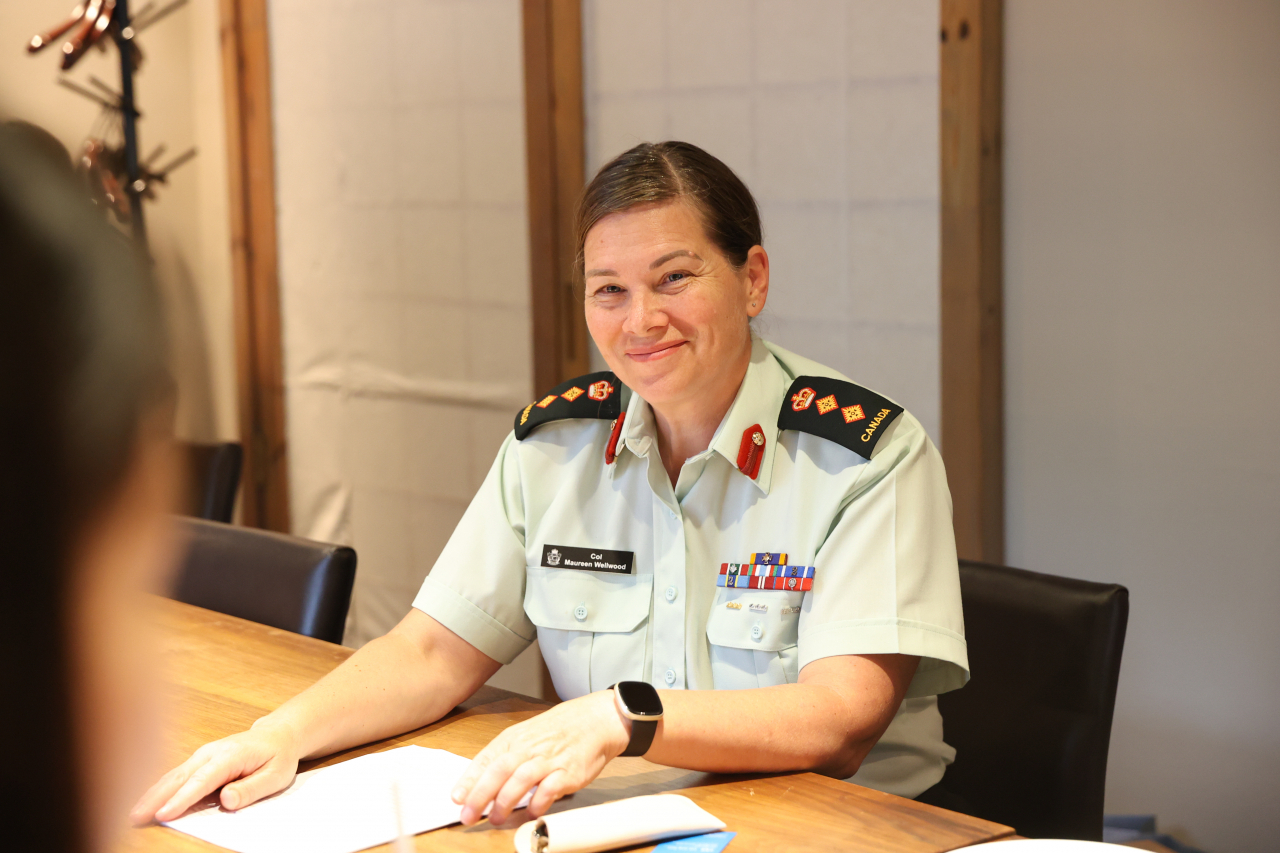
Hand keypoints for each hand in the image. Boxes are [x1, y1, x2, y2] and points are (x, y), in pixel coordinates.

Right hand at [129, 719, 303, 824]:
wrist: (277, 735)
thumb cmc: (278, 757)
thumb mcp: (276, 776)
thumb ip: (251, 789)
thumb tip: (226, 800)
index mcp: (230, 756)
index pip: (202, 781)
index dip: (182, 799)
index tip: (164, 814)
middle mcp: (211, 753)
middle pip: (179, 777)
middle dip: (155, 797)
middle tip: (134, 817)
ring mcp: (202, 755)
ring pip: (172, 775)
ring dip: (151, 793)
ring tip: (133, 812)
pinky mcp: (198, 761)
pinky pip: (176, 775)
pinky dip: (158, 788)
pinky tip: (146, 801)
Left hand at [450, 690, 630, 825]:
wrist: (595, 720)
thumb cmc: (558, 731)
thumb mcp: (526, 736)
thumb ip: (505, 758)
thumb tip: (479, 783)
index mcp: (514, 739)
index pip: (486, 759)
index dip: (469, 780)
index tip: (456, 798)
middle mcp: (529, 748)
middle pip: (499, 770)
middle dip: (481, 795)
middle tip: (469, 815)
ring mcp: (549, 759)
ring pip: (521, 779)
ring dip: (506, 801)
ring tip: (496, 818)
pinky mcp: (569, 771)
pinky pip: (550, 789)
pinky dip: (538, 802)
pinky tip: (531, 813)